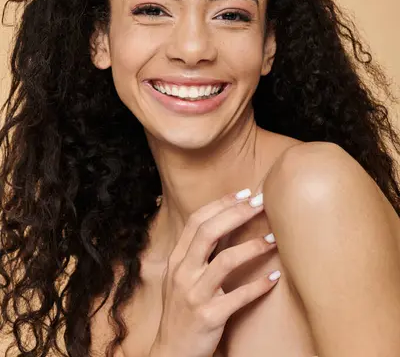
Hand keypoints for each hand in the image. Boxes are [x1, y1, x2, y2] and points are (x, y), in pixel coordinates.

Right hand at [151, 190, 278, 356]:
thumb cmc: (181, 311)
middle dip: (236, 213)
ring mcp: (194, 295)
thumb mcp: (181, 278)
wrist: (171, 354)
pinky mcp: (208, 317)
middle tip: (261, 203)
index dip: (220, 204)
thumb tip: (225, 225)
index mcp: (177, 259)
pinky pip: (238, 297)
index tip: (243, 193)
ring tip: (273, 238)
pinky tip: (273, 278)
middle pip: (209, 232)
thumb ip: (196, 254)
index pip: (196, 221)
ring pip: (225, 261)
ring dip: (252, 247)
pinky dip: (258, 286)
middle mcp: (182, 273)